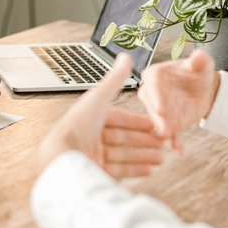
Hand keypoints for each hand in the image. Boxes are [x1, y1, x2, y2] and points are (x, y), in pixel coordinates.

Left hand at [38, 54, 164, 178]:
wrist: (63, 156)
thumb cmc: (79, 125)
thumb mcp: (100, 98)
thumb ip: (115, 79)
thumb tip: (126, 56)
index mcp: (91, 117)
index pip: (119, 119)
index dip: (138, 122)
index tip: (155, 125)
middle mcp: (91, 136)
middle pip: (123, 138)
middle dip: (145, 141)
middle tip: (164, 143)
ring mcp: (93, 155)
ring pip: (124, 155)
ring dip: (144, 156)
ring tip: (162, 158)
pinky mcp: (94, 171)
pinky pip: (119, 170)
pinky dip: (136, 170)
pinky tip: (150, 170)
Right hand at [138, 48, 220, 153]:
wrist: (203, 89)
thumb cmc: (198, 72)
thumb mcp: (202, 64)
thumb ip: (200, 60)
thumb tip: (199, 56)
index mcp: (155, 75)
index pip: (152, 85)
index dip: (156, 97)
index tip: (160, 109)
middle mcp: (151, 93)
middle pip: (152, 106)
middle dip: (158, 119)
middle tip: (164, 129)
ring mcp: (157, 110)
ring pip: (158, 122)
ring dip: (163, 132)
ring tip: (170, 141)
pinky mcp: (167, 123)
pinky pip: (169, 133)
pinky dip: (173, 142)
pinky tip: (179, 149)